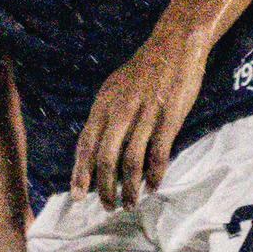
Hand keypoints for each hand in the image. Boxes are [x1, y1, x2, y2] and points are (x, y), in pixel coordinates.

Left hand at [71, 29, 210, 208]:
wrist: (175, 45)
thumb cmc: (143, 70)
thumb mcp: (114, 88)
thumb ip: (105, 115)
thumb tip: (94, 146)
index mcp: (104, 104)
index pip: (86, 144)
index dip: (80, 172)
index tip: (77, 196)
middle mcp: (121, 111)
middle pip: (105, 158)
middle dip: (104, 188)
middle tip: (108, 206)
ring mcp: (145, 115)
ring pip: (131, 161)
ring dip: (129, 188)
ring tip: (130, 203)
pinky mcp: (169, 118)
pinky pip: (158, 154)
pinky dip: (154, 175)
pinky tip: (153, 187)